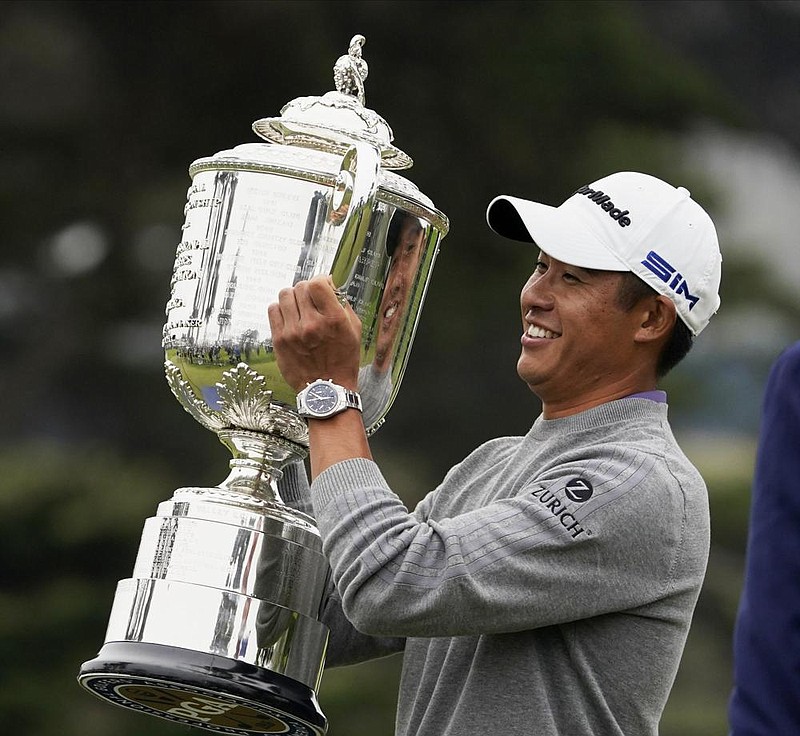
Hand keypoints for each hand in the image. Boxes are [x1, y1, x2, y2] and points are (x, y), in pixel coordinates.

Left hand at [268, 275, 361, 391]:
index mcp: (333, 320)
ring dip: (293, 298)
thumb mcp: (354, 331)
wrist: (326, 391)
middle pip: (300, 287)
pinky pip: (273, 310)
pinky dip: (280, 309)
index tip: (322, 286)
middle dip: (307, 290)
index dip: (319, 280)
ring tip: (299, 308)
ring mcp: (293, 332)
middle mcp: (312, 324)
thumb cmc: (343, 361)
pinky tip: (289, 318)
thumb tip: (330, 286)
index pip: (317, 283)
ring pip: (284, 295)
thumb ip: (343, 306)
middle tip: (311, 300)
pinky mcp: (279, 340)